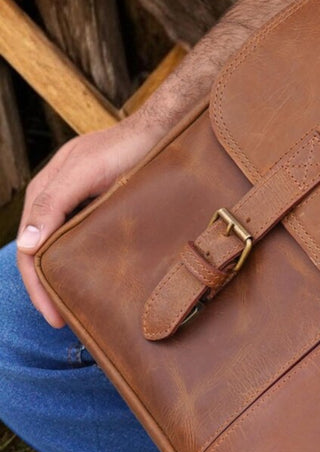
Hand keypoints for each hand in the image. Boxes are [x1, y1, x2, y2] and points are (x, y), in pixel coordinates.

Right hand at [14, 114, 163, 326]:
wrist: (161, 130)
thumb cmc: (122, 147)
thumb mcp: (83, 173)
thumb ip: (54, 203)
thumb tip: (26, 245)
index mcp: (44, 195)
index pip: (29, 251)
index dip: (38, 287)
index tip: (55, 318)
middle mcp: (59, 203)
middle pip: (43, 254)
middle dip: (49, 289)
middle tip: (66, 321)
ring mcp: (82, 205)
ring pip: (64, 249)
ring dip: (67, 277)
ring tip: (81, 306)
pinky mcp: (105, 207)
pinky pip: (87, 240)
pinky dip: (86, 262)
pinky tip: (99, 278)